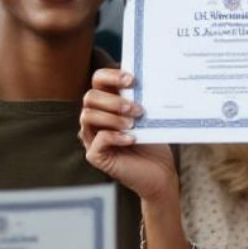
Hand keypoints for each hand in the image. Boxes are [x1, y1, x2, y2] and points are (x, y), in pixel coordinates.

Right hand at [80, 69, 178, 202]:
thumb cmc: (153, 142)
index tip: (132, 80)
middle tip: (136, 110)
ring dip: (112, 118)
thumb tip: (145, 78)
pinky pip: (97, 141)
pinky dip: (115, 137)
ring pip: (87, 116)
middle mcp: (96, 118)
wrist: (160, 173)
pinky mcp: (95, 156)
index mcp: (108, 103)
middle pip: (90, 97)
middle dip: (114, 100)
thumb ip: (139, 99)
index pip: (98, 80)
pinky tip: (132, 139)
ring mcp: (93, 137)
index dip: (111, 76)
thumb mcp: (148, 116)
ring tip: (133, 124)